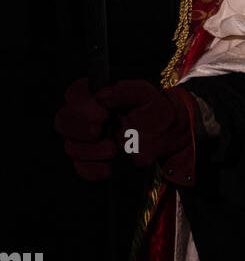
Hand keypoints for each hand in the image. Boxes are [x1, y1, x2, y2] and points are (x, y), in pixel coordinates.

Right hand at [56, 78, 197, 183]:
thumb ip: (125, 90)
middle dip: (80, 127)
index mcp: (94, 95)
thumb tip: (101, 95)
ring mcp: (84, 140)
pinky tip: (108, 169)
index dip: (82, 105)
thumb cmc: (152, 107)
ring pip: (70, 146)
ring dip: (90, 151)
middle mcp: (84, 117)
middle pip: (63, 120)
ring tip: (113, 150)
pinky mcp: (90, 160)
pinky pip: (81, 168)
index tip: (103, 113)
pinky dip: (93, 170)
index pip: (74, 94)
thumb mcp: (144, 93)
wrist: (165, 134)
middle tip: (100, 130)